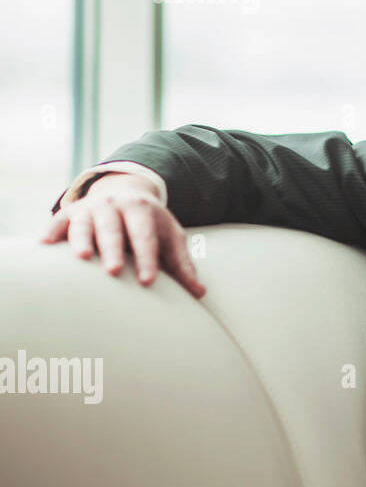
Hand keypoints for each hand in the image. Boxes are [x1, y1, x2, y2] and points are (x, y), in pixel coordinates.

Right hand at [41, 173, 206, 298]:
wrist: (126, 192)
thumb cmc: (150, 225)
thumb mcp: (169, 238)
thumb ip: (182, 265)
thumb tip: (200, 294)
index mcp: (143, 210)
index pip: (146, 236)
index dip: (147, 258)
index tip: (149, 281)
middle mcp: (115, 205)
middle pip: (114, 228)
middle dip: (114, 249)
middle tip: (114, 271)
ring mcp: (90, 208)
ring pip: (84, 223)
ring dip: (82, 239)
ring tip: (82, 258)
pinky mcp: (70, 213)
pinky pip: (58, 221)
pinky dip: (52, 232)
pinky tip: (44, 245)